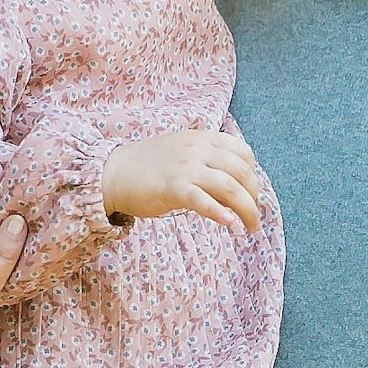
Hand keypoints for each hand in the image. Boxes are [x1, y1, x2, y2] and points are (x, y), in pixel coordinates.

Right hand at [101, 128, 261, 232]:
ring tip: (250, 228)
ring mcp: (186, 168)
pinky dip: (223, 215)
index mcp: (202, 138)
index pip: (243, 152)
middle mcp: (197, 149)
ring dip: (247, 211)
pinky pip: (206, 202)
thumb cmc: (147, 166)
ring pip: (230, 188)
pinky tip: (232, 227)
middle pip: (242, 172)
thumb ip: (206, 162)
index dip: (252, 175)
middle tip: (253, 217)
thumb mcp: (182, 153)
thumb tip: (233, 187)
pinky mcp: (174, 188)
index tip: (249, 193)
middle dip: (254, 197)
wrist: (113, 172)